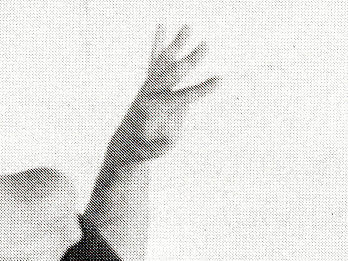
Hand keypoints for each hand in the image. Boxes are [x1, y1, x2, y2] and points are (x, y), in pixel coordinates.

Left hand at [105, 25, 220, 169]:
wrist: (127, 142)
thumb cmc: (147, 147)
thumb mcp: (159, 148)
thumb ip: (168, 134)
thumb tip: (175, 117)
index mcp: (155, 109)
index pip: (183, 97)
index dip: (201, 89)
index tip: (219, 80)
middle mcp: (150, 92)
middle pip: (174, 73)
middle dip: (190, 60)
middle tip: (206, 45)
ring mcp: (149, 84)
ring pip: (164, 60)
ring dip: (177, 43)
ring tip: (188, 26)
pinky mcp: (149, 81)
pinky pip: (154, 59)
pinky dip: (158, 43)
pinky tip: (161, 26)